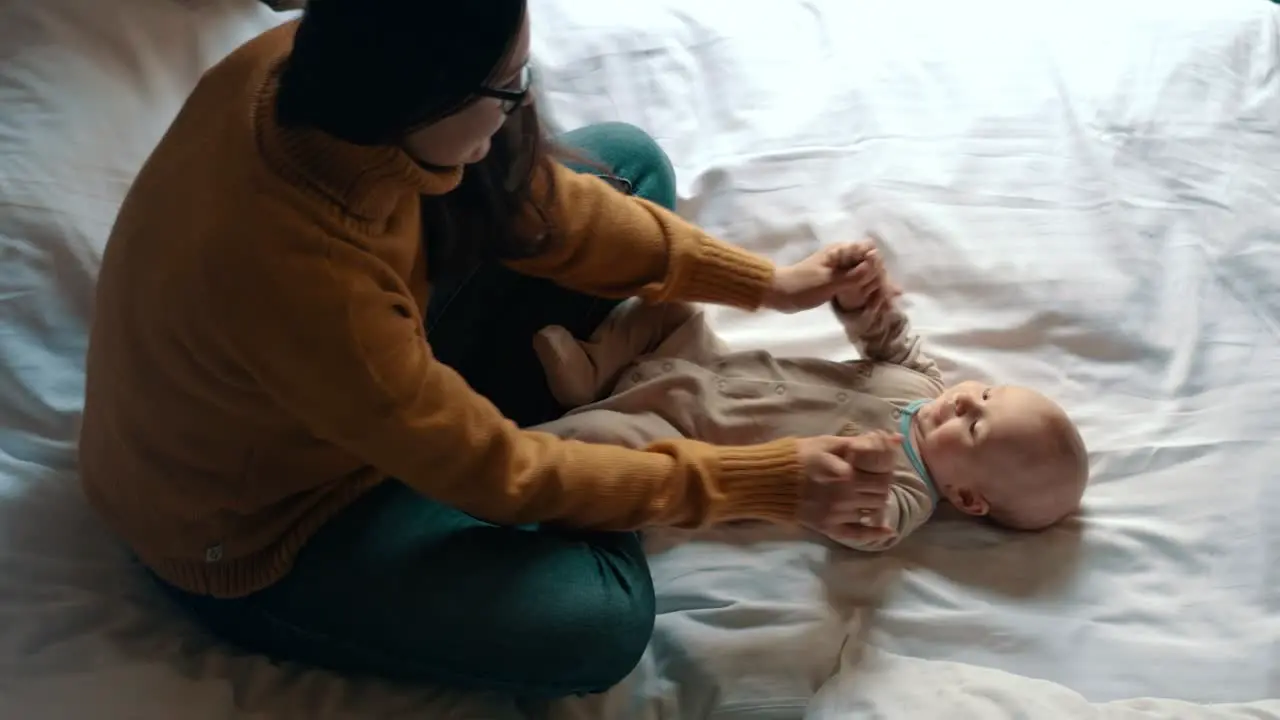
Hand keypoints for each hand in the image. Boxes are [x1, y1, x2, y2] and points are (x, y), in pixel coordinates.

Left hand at [763, 240, 900, 313]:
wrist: (779, 294)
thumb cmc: (802, 286)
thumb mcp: (829, 282)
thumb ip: (854, 274)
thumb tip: (876, 261)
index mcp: (840, 251)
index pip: (869, 251)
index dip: (877, 265)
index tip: (881, 283)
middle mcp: (843, 257)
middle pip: (870, 263)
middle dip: (881, 278)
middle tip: (891, 297)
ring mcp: (840, 269)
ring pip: (865, 274)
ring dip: (877, 285)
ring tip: (892, 300)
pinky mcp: (836, 280)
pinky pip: (856, 283)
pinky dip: (867, 290)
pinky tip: (880, 299)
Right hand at [797, 431, 902, 540]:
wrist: (766, 480)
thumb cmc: (796, 457)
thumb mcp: (827, 443)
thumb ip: (861, 442)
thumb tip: (897, 438)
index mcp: (847, 474)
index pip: (881, 477)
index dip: (885, 472)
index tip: (880, 469)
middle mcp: (845, 497)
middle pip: (878, 496)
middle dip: (880, 488)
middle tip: (875, 482)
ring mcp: (837, 514)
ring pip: (870, 513)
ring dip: (874, 505)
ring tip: (868, 496)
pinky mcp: (827, 527)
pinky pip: (856, 535)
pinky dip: (873, 534)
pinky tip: (885, 530)